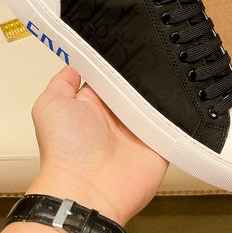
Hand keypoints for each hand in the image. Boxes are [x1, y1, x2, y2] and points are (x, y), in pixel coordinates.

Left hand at [26, 66, 167, 224]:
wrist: (87, 190)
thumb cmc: (64, 151)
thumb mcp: (50, 105)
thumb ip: (62, 81)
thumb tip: (75, 63)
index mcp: (94, 104)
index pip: (111, 74)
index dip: (118, 60)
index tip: (130, 41)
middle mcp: (117, 116)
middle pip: (137, 85)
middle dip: (144, 72)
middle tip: (153, 54)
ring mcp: (140, 131)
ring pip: (158, 101)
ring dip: (162, 91)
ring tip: (167, 74)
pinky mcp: (159, 145)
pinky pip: (175, 125)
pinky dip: (178, 115)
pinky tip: (181, 99)